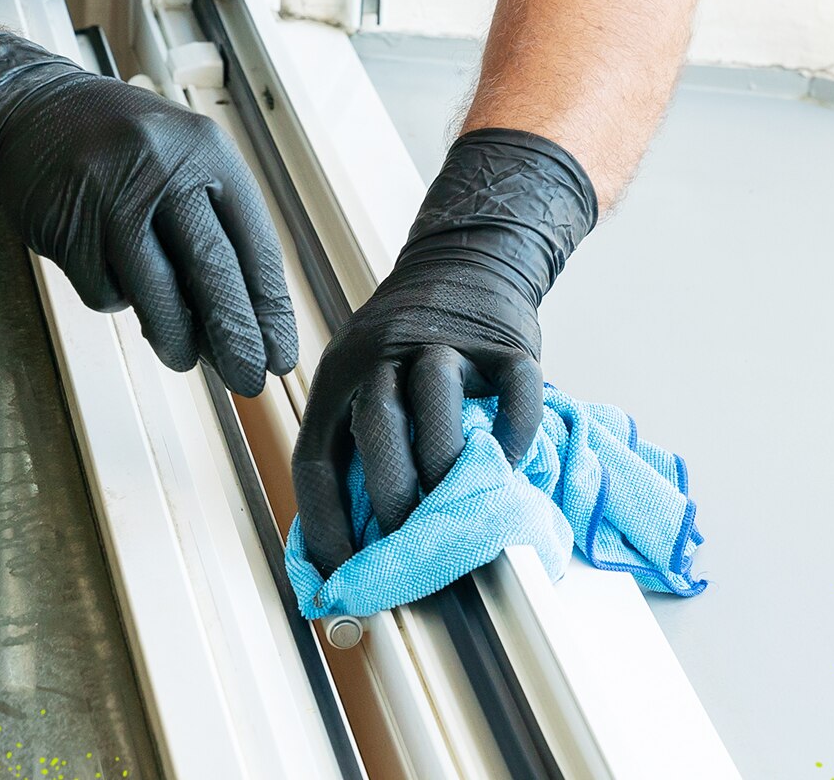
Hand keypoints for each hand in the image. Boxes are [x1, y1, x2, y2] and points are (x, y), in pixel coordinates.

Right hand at [0, 30, 296, 394]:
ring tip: (183, 358)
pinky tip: (117, 278)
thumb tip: (242, 324)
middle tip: (248, 379)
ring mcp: (109, 196)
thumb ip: (215, 229)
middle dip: (235, 337)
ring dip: (175, 338)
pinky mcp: (65, 225)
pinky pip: (104, 291)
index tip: (279, 354)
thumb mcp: (184, 161)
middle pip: (212, 270)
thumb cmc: (128, 149)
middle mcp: (162, 167)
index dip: (269, 308)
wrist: (35, 112)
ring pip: (155, 293)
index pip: (254, 244)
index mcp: (207, 151)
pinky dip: (117, 298)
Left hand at [291, 128, 597, 574]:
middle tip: (409, 546)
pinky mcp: (504, 341)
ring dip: (445, 462)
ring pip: (438, 399)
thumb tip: (360, 547)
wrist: (468, 260)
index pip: (319, 457)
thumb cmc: (410, 344)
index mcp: (338, 375)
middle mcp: (382, 353)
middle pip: (377, 425)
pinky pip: (513, 388)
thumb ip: (360, 445)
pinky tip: (509, 462)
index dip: (325, 522)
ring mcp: (446, 342)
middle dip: (390, 496)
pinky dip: (514, 432)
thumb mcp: (365, 380)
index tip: (342, 574)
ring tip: (458, 508)